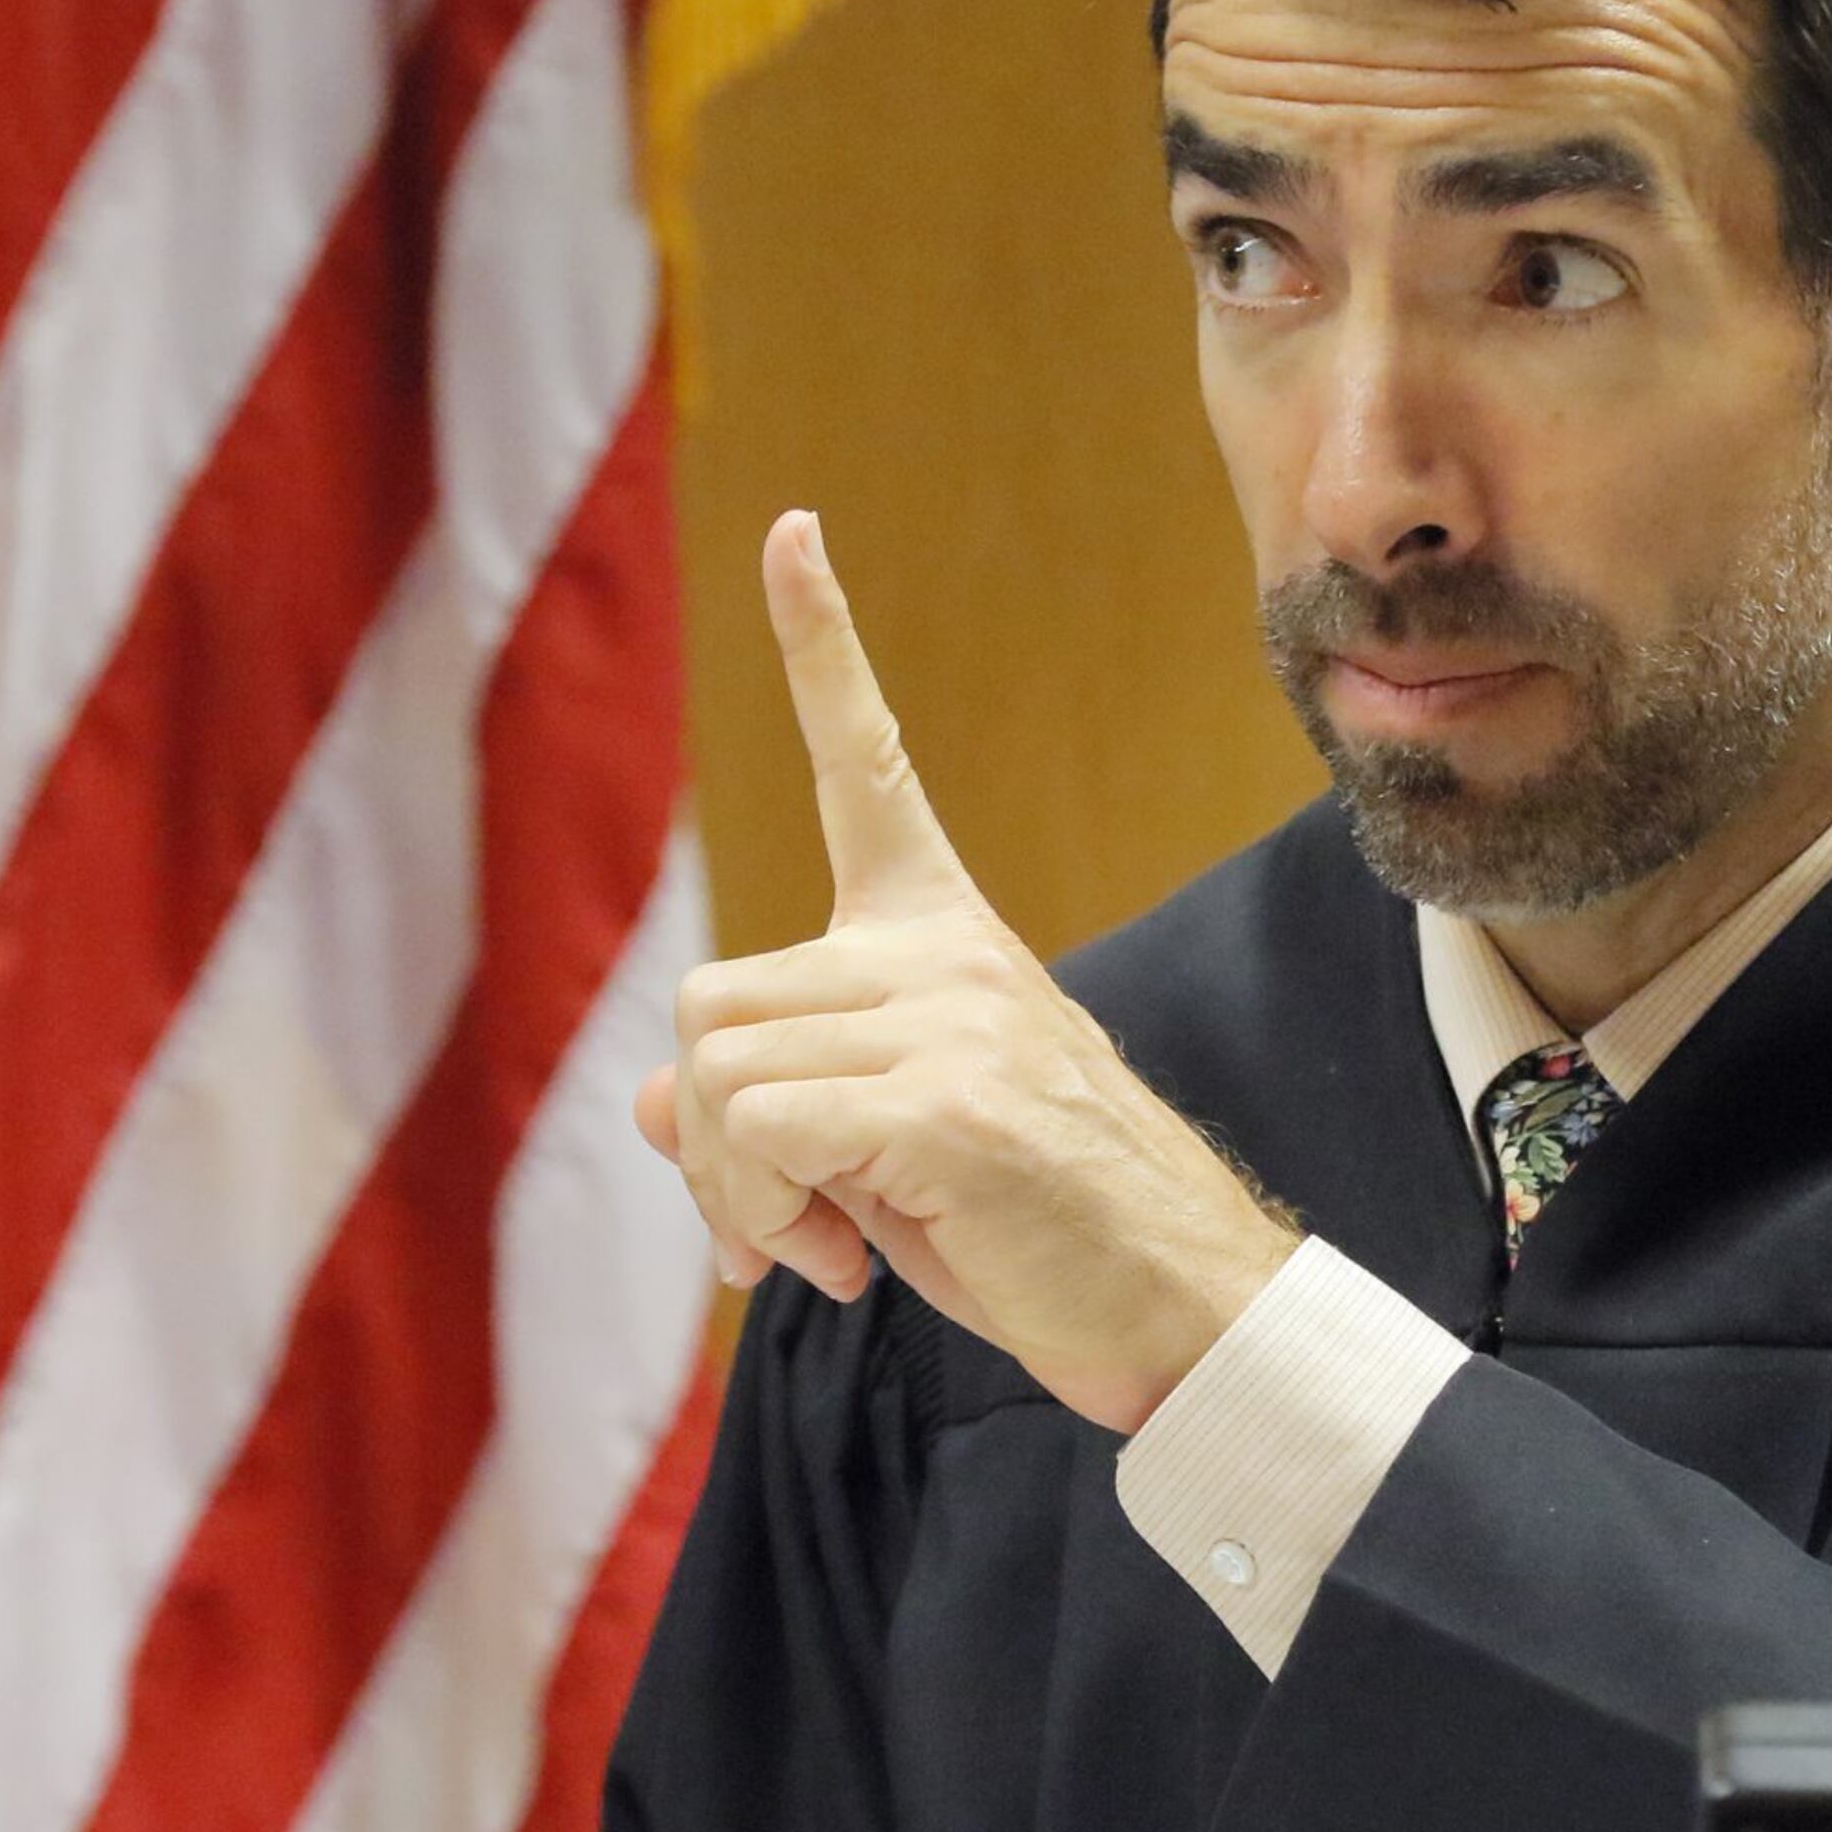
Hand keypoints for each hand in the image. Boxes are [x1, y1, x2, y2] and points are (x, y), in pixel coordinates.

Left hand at [632, 512, 1296, 1432]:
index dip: (821, 644)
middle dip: (711, 1138)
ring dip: (732, 1187)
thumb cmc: (1034, 1228)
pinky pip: (759, 1130)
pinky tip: (849, 1264)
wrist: (1178, 1302)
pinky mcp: (942, 1104)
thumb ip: (770, 1108)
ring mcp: (947, 1019)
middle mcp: (940, 954)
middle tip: (786, 1224)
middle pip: (709, 1003)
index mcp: (941, 935)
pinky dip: (767, 1215)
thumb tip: (653, 1101)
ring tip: (825, 1245)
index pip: (869, 761)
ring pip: (715, 1072)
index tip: (789, 529)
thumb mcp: (880, 1153)